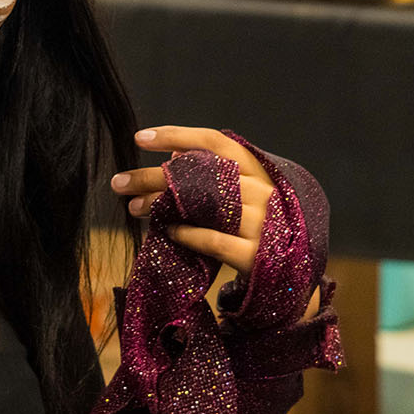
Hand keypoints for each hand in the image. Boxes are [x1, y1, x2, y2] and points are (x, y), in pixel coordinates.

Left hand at [109, 126, 272, 273]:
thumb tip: (172, 155)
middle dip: (153, 177)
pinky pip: (214, 240)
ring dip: (162, 205)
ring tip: (133, 206)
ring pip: (204, 205)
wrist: (294, 278)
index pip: (216, 143)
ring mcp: (265, 224)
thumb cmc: (262, 229)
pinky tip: (167, 231)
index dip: (177, 135)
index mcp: (260, 171)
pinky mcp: (258, 256)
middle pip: (200, 175)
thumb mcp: (245, 197)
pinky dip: (187, 234)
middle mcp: (266, 192)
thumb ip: (216, 176)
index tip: (140, 138)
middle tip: (119, 181)